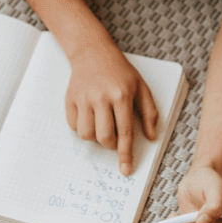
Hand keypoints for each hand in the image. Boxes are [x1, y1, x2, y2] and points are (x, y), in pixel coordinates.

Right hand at [65, 40, 158, 175]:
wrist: (93, 52)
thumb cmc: (120, 71)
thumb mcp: (141, 87)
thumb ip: (149, 113)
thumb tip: (151, 137)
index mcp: (121, 96)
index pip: (125, 132)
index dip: (126, 154)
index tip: (126, 169)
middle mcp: (101, 98)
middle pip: (104, 137)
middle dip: (110, 144)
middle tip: (114, 136)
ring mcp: (83, 99)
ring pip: (86, 135)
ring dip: (95, 137)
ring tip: (102, 124)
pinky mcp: (70, 100)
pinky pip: (74, 126)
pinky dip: (82, 127)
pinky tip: (90, 115)